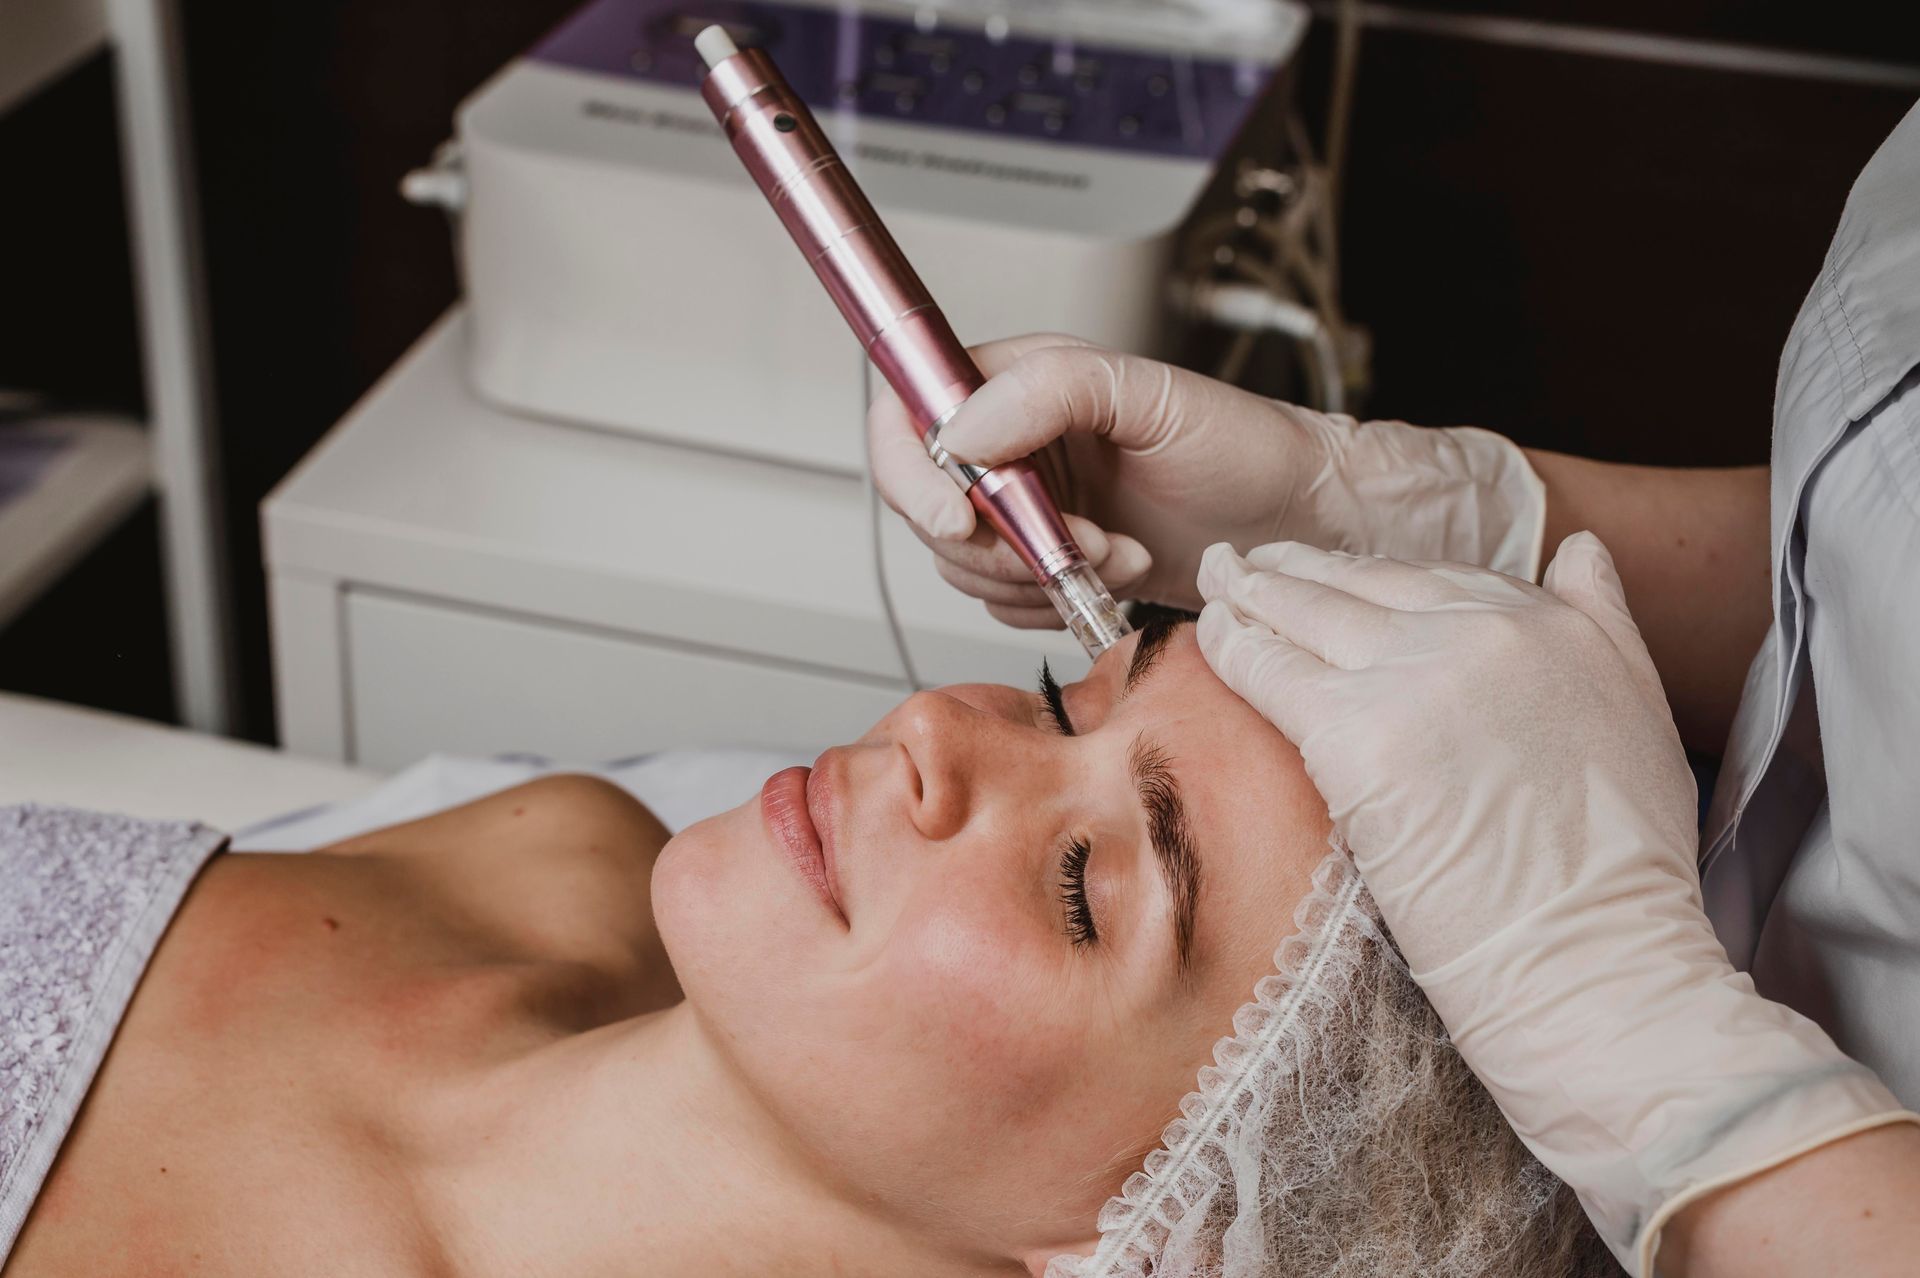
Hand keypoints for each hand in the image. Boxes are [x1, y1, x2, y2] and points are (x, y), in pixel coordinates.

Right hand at [867, 333, 1545, 626]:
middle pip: (928, 505)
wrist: (1293, 525)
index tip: (961, 515)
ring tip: (1118, 552)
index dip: (913, 471)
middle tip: (1081, 541)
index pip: (908, 414)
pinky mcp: (1044, 560)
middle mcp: (1008, 440)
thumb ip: (1052, 390)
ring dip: (1039, 575)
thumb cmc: (1243, 448)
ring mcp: (1023, 505)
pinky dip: (1055, 601)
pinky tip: (1116, 574)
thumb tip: (964, 427)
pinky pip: (1002, 601)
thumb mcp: (1155, 395)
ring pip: (963, 563)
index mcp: (1016, 380)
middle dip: (1001, 541)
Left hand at [1196, 535, 1911, 1274]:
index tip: (1326, 576)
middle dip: (1297, 573)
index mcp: (1553, 624)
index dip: (1368, 579)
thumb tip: (1579, 550)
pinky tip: (1206, 637)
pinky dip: (1232, 647)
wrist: (1595, 962)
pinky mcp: (1358, 733)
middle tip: (1245, 567)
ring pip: (1309, 614)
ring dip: (1252, 595)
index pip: (1431, 581)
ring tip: (1215, 583)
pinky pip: (1272, 670)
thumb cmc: (1619, 874)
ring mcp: (1419, 677)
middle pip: (1363, 586)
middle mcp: (1485, 632)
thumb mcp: (1642, 715)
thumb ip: (1603, 621)